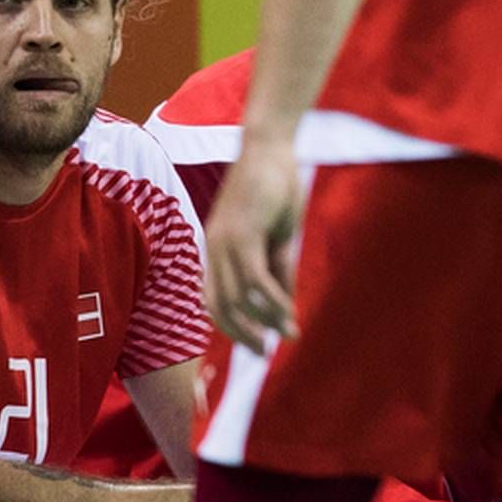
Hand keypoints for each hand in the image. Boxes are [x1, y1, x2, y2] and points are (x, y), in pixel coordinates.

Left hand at [207, 140, 303, 351]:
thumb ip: (280, 269)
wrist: (271, 147)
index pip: (214, 300)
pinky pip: (254, 278)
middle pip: (219, 306)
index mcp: (216, 250)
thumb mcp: (281, 235)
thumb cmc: (276, 187)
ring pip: (236, 297)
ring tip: (281, 337)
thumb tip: (286, 306)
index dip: (233, 326)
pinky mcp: (243, 234)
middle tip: (263, 353)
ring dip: (259, 322)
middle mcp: (213, 250)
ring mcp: (225, 242)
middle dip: (242, 333)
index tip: (256, 342)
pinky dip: (271, 299)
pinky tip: (287, 311)